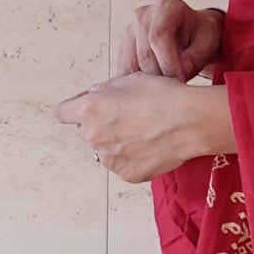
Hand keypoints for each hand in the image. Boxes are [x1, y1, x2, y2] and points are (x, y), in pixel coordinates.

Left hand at [55, 73, 235, 182]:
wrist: (190, 122)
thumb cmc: (164, 97)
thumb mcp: (131, 79)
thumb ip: (107, 90)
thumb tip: (97, 93)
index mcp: (90, 110)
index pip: (62, 113)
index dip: (74, 110)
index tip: (84, 110)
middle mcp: (94, 137)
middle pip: (86, 133)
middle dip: (100, 126)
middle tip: (126, 119)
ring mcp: (110, 159)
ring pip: (105, 151)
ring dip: (116, 144)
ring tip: (143, 134)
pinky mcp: (127, 174)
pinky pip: (123, 166)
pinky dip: (132, 159)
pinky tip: (151, 147)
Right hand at [116, 0, 223, 80]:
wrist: (189, 30)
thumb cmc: (200, 33)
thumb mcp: (208, 41)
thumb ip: (196, 56)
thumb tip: (180, 73)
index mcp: (166, 7)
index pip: (158, 36)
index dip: (168, 63)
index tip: (180, 80)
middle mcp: (143, 15)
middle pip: (144, 54)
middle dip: (161, 77)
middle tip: (177, 87)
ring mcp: (129, 30)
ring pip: (131, 65)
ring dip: (149, 83)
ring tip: (167, 88)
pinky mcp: (123, 46)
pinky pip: (124, 69)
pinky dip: (136, 84)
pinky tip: (152, 88)